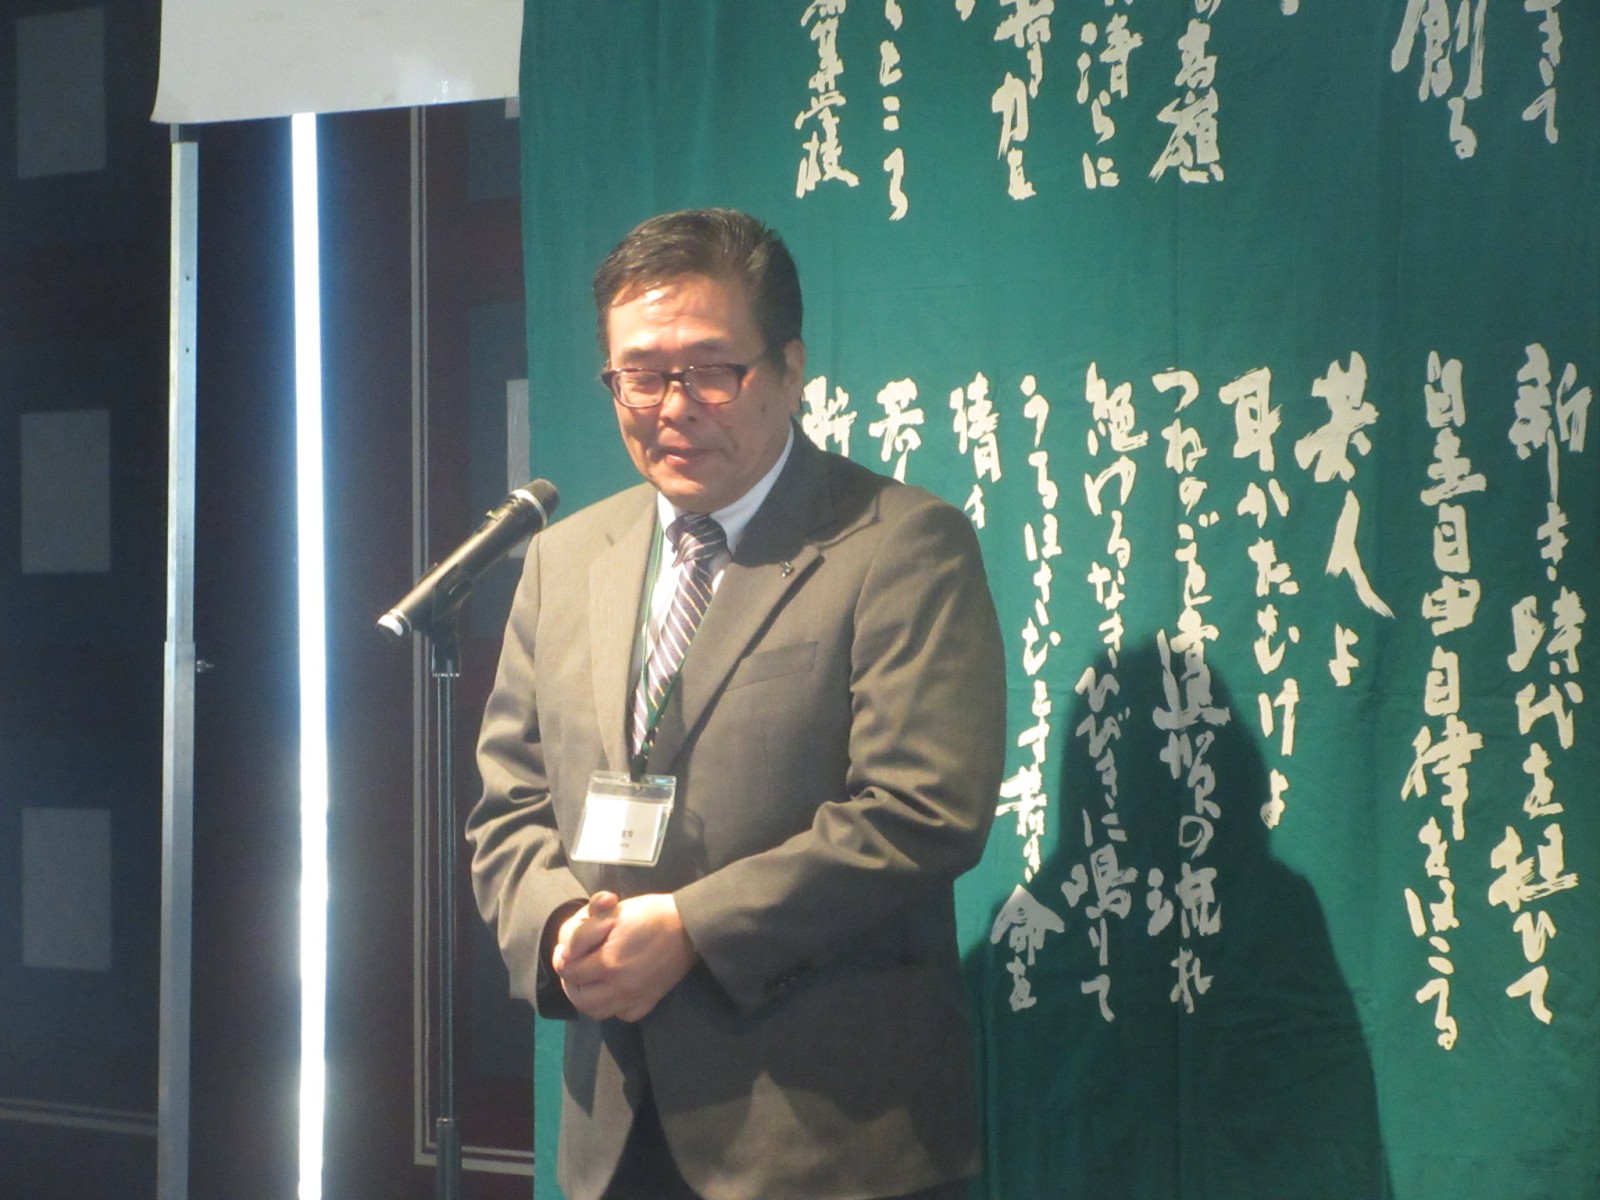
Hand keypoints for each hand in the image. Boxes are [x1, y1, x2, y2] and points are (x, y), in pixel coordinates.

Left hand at [553, 892, 696, 1021]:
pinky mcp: (648, 1002)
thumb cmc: (650, 913)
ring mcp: (635, 998)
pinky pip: (622, 1014)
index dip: (562, 957)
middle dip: (570, 982)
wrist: (689, 926)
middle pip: (579, 999)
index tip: (566, 949)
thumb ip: (583, 932)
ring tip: (588, 980)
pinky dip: (612, 1006)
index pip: (569, 971)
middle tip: (573, 967)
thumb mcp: (612, 912)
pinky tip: (613, 990)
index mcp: (609, 963)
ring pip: (597, 1012)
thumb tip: (566, 953)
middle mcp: (620, 988)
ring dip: (587, 997)